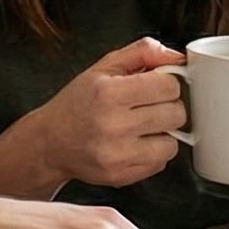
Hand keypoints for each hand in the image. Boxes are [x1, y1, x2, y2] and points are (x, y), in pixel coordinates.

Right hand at [21, 37, 188, 187]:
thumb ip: (142, 53)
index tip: (156, 86)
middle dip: (168, 107)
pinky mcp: (122, 176)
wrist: (50, 142)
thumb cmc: (77, 104)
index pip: (169, 86)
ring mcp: (118, 155)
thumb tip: (177, 58)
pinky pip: (160, 163)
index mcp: (110, 93)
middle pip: (176, 114)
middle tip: (148, 106)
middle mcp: (114, 125)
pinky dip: (153, 153)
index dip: (167, 83)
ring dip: (163, 133)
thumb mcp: (103, 67)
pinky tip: (134, 144)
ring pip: (173, 143)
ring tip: (142, 127)